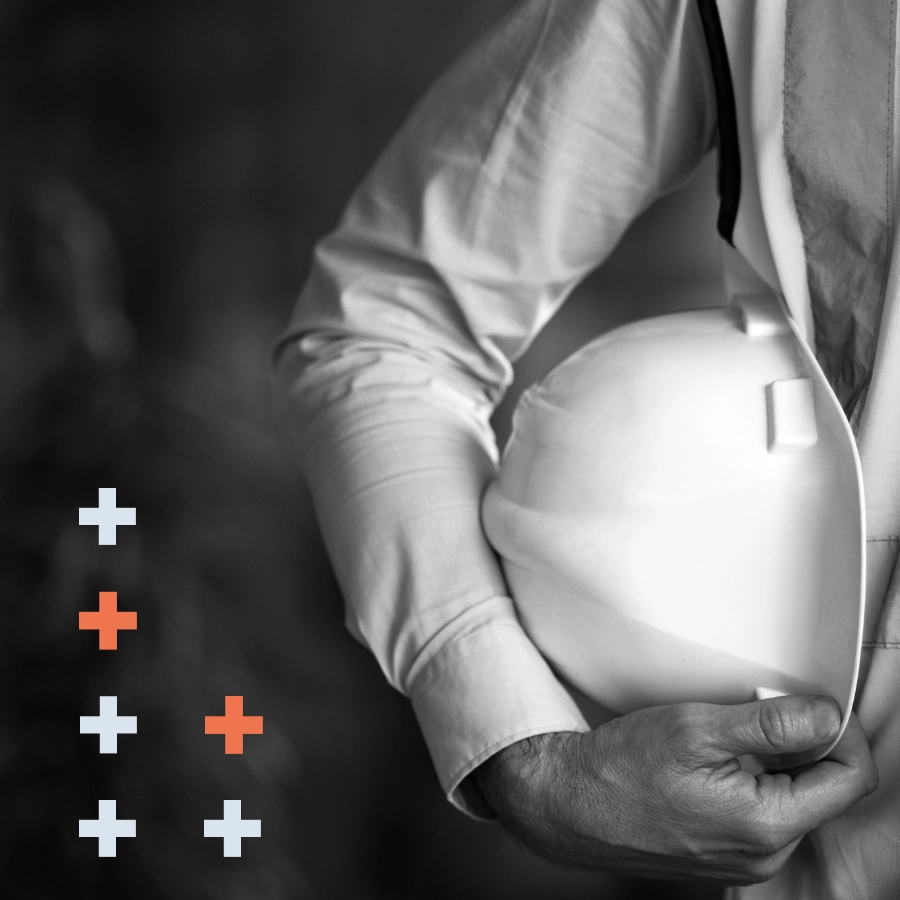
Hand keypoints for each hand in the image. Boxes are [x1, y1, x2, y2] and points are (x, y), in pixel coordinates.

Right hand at [472, 696, 876, 885]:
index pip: (850, 778)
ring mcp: (747, 860)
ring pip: (793, 800)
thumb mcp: (697, 728)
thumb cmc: (623, 766)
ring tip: (723, 736)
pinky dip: (753, 779)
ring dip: (775, 760)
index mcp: (767, 823)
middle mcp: (766, 854)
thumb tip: (828, 715)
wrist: (571, 803)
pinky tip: (713, 762)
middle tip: (752, 710)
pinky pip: (764, 814)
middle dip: (801, 743)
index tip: (811, 702)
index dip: (841, 731)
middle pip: (822, 789)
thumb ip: (771, 724)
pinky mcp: (728, 857)